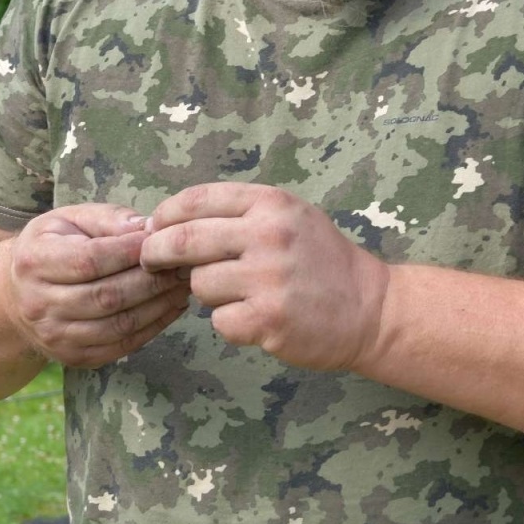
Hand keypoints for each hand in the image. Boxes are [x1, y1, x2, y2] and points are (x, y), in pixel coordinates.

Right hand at [9, 204, 191, 368]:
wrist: (15, 295)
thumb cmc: (52, 246)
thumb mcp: (69, 219)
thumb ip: (108, 219)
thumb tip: (149, 227)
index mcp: (34, 262)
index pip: (90, 260)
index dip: (130, 251)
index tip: (161, 239)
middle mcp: (39, 304)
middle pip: (107, 296)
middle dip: (152, 280)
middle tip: (183, 263)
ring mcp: (55, 336)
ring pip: (118, 325)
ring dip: (159, 305)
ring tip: (183, 283)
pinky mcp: (74, 358)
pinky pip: (122, 345)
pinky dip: (154, 327)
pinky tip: (172, 306)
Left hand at [140, 183, 390, 372]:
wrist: (371, 308)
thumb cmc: (321, 260)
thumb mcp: (290, 216)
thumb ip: (238, 213)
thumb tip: (168, 220)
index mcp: (271, 203)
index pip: (196, 200)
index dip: (164, 215)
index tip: (152, 229)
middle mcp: (269, 236)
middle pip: (184, 240)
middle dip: (158, 253)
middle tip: (152, 262)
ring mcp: (269, 279)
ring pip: (199, 284)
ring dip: (207, 292)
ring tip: (237, 293)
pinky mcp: (268, 320)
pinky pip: (219, 321)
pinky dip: (230, 323)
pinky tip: (254, 318)